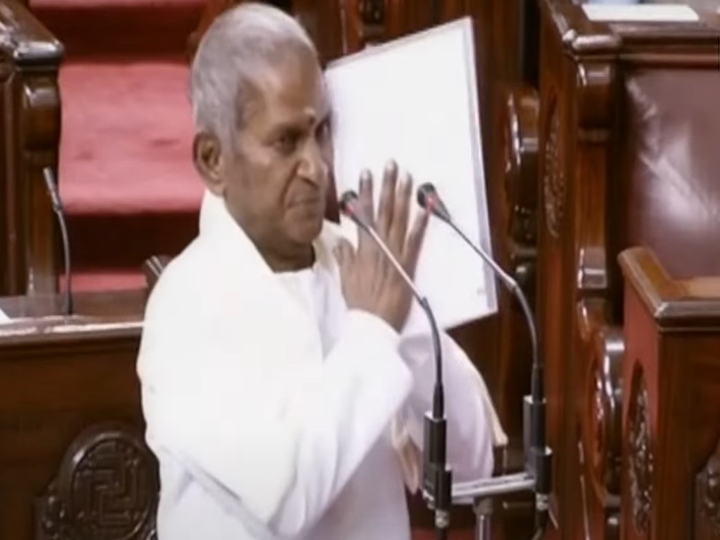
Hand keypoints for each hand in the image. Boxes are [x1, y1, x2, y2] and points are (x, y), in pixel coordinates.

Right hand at [334, 160, 428, 331]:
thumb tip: (339, 243)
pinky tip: (425, 209)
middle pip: (383, 210)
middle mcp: (379, 246)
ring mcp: (395, 254)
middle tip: (391, 164)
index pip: (363, 214)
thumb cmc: (358, 304)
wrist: (372, 324)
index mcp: (362, 248)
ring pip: (399, 220)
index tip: (366, 173)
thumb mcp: (345, 279)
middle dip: (387, 185)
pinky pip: (416, 241)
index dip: (364, 192)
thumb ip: (345, 258)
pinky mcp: (408, 265)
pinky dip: (421, 225)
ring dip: (403, 197)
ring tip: (407, 177)